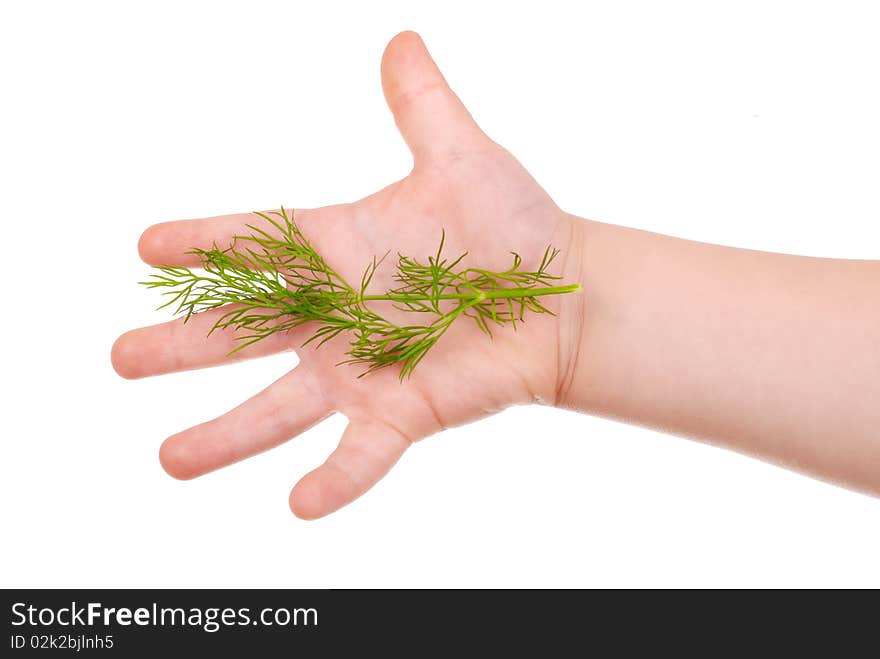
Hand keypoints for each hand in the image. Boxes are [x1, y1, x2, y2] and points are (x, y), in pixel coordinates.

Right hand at [112, 31, 582, 518]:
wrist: (564, 298)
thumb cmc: (514, 226)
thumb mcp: (463, 157)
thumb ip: (423, 105)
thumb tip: (402, 40)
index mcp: (337, 249)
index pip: (254, 243)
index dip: (203, 243)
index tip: (148, 246)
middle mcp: (335, 314)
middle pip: (244, 331)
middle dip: (183, 347)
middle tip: (122, 358)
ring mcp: (364, 370)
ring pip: (282, 407)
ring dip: (226, 434)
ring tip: (170, 460)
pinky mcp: (403, 413)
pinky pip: (362, 453)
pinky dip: (335, 478)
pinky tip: (299, 505)